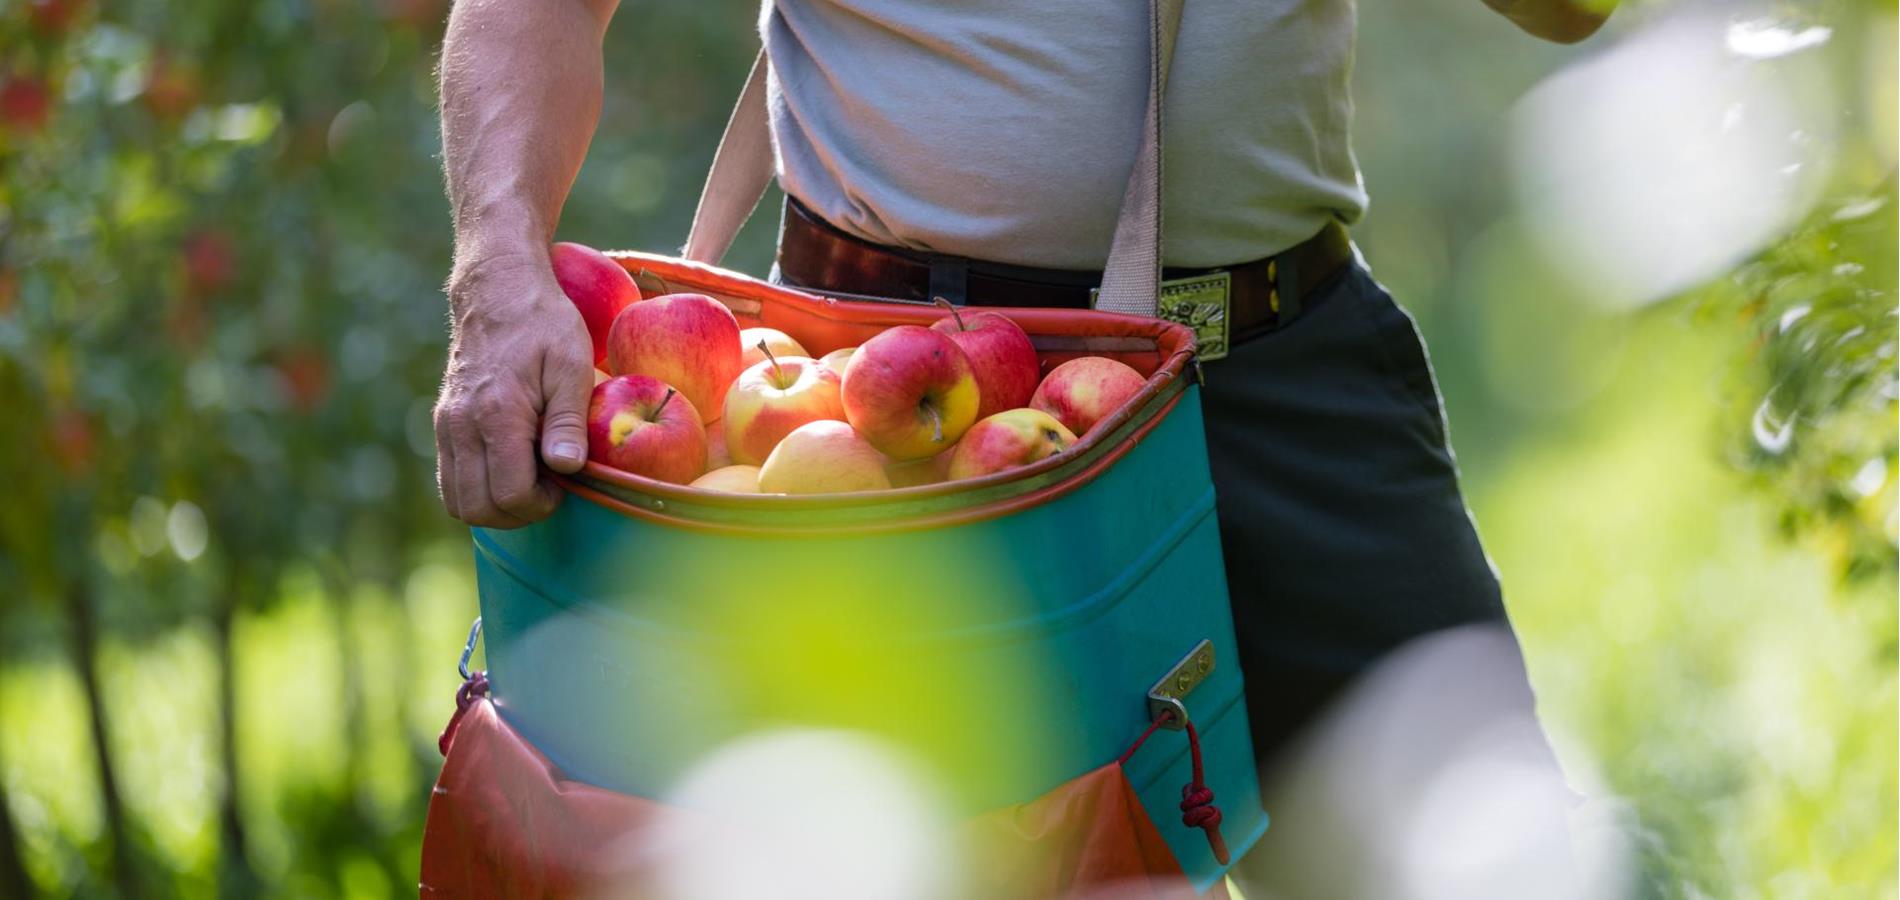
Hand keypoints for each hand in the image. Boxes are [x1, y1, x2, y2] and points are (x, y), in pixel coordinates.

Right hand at [433, 251, 593, 527]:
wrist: (497, 291)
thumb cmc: (544, 324)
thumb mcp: (571, 365)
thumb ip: (567, 420)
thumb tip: (567, 468)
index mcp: (497, 413)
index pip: (510, 493)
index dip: (542, 503)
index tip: (564, 483)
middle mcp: (461, 425)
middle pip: (479, 508)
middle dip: (519, 513)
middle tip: (549, 489)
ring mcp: (446, 426)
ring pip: (458, 502)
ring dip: (496, 508)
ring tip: (530, 482)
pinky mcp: (443, 424)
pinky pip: (450, 481)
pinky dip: (477, 491)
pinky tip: (509, 470)